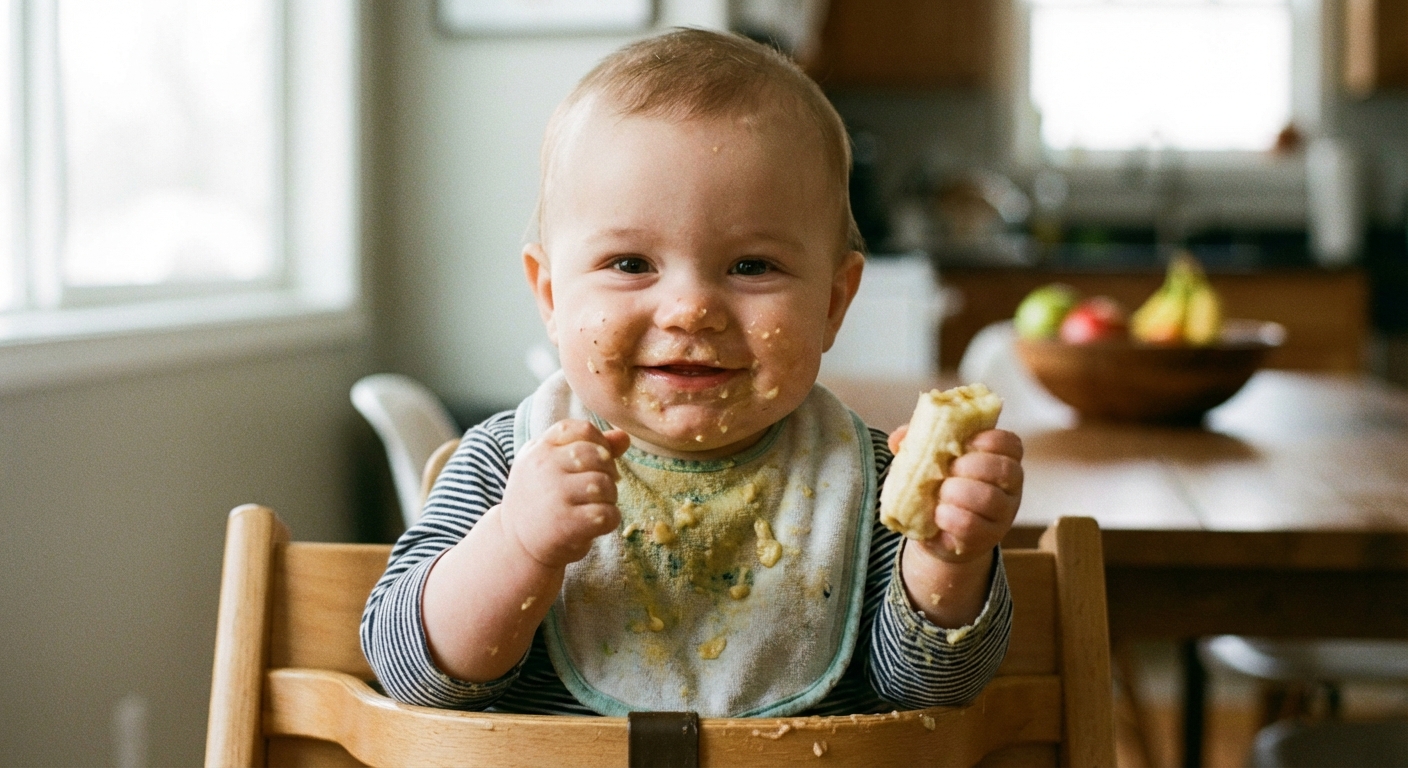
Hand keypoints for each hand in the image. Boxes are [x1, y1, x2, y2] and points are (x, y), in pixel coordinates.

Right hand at [499, 419, 630, 569]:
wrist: (515, 544)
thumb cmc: (540, 500)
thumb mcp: (552, 466)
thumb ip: (588, 447)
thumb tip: (624, 436)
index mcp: (540, 448)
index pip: (583, 430)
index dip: (600, 443)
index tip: (597, 461)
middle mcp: (544, 468)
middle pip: (598, 457)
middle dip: (609, 472)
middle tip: (600, 489)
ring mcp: (554, 496)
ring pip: (604, 485)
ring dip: (610, 497)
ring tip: (597, 505)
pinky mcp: (565, 525)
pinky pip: (606, 514)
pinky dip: (610, 519)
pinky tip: (596, 523)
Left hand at [888, 425, 1023, 563]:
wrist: (937, 532)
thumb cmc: (940, 486)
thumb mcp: (931, 460)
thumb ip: (919, 443)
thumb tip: (897, 438)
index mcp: (1000, 460)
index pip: (1011, 444)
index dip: (991, 440)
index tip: (966, 443)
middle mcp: (1008, 488)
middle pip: (1006, 470)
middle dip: (973, 466)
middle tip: (949, 470)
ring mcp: (1001, 515)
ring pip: (991, 499)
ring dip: (961, 492)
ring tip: (941, 494)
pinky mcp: (986, 538)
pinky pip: (973, 527)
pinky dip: (952, 518)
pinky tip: (939, 515)